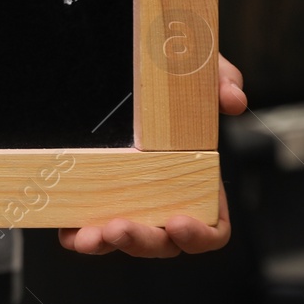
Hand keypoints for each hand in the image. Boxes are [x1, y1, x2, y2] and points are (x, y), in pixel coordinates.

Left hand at [58, 54, 246, 257]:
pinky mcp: (93, 194)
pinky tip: (69, 233)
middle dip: (143, 241)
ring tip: (90, 236)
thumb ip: (221, 80)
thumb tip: (233, 100)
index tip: (179, 223)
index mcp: (198, 180)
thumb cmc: (167, 78)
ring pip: (125, 238)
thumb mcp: (195, 71)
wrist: (118, 61)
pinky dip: (80, 235)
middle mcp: (164, 197)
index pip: (212, 227)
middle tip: (121, 227)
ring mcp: (128, 199)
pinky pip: (89, 224)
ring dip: (108, 243)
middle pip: (163, 241)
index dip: (200, 234)